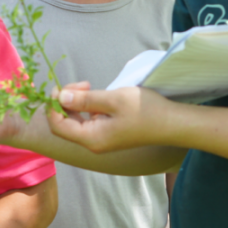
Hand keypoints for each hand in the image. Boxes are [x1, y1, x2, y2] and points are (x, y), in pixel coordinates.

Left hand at [48, 83, 175, 152]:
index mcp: (91, 139)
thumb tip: (60, 97)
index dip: (53, 106)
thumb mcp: (112, 100)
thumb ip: (84, 99)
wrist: (173, 123)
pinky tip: (97, 96)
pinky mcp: (108, 134)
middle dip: (66, 101)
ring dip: (77, 102)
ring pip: (76, 121)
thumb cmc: (145, 110)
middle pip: (65, 123)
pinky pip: (88, 121)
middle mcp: (93, 143)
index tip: (61, 86)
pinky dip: (87, 107)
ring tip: (90, 86)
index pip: (57, 126)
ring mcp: (101, 140)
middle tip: (83, 83)